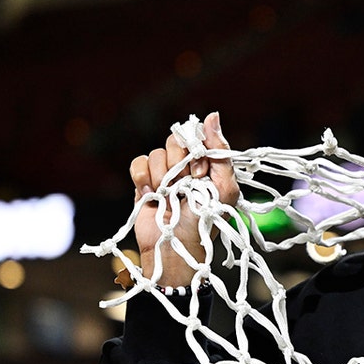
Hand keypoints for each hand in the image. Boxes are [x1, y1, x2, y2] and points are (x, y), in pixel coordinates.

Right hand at [129, 112, 239, 284]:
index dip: (198, 150)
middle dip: (180, 164)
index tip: (201, 172)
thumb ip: (221, 152)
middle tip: (186, 186)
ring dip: (163, 176)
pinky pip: (138, 162)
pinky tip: (151, 193)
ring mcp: (164, 174)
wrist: (176, 248)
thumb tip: (212, 115)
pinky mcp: (144, 183)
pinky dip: (143, 177)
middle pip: (175, 140)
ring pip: (157, 154)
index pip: (198, 136)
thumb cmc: (205, 223)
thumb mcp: (225, 189)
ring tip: (169, 196)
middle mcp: (186, 166)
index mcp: (208, 165)